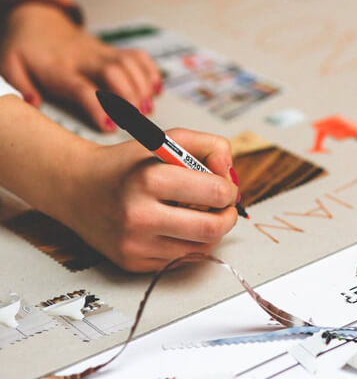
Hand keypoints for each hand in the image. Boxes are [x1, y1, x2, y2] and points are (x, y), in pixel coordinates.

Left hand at [0, 3, 161, 131]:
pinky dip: (151, 72)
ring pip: (129, 63)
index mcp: (60, 67)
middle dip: (130, 96)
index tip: (110, 126)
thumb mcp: (10, 66)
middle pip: (113, 72)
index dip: (99, 107)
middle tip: (138, 118)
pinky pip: (138, 56)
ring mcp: (102, 52)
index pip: (82, 87)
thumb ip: (21, 86)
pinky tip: (156, 89)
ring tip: (148, 108)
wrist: (39, 19)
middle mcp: (85, 58)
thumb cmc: (27, 48)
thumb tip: (33, 102)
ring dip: (144, 86)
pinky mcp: (113, 50)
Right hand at [57, 128, 238, 271]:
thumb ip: (210, 146)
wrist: (77, 187)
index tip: (225, 185)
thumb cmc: (127, 164)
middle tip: (224, 207)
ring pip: (201, 249)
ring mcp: (135, 244)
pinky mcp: (132, 263)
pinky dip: (189, 244)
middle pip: (212, 229)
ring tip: (198, 213)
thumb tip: (231, 176)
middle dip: (228, 216)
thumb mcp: (167, 140)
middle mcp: (139, 215)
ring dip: (210, 232)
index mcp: (149, 179)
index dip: (229, 189)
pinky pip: (181, 260)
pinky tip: (177, 227)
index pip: (216, 193)